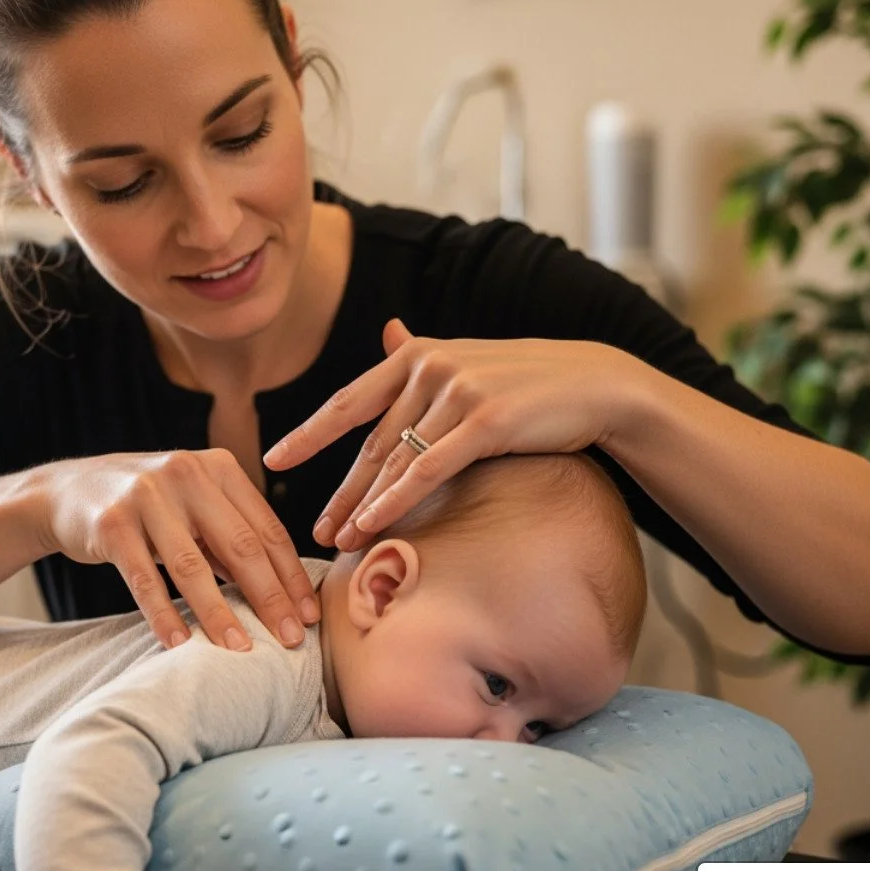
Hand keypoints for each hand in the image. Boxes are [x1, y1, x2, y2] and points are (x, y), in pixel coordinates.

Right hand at [31, 450, 320, 649]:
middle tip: (291, 641)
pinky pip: (143, 578)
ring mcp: (145, 495)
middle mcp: (186, 472)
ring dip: (219, 614)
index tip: (310, 618)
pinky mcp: (111, 523)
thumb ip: (232, 536)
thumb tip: (284, 593)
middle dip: (270, 598)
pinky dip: (163, 615)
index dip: (291, 576)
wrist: (68, 491)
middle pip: (240, 545)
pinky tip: (180, 644)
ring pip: (193, 566)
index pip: (266, 529)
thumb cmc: (147, 506)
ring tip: (240, 650)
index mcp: (217, 467)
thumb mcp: (194, 506)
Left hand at [263, 318, 652, 553]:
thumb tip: (387, 329)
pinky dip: (395, 500)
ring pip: (394, 459)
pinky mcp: (484, 421)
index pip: (349, 400)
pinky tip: (373, 524)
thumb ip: (422, 357)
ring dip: (362, 505)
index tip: (273, 456)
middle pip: (369, 441)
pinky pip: (427, 468)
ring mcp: (456, 391)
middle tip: (314, 530)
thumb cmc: (529, 380)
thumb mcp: (469, 361)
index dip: (309, 432)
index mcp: (418, 354)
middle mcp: (430, 366)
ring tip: (339, 541)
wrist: (596, 384)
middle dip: (339, 490)